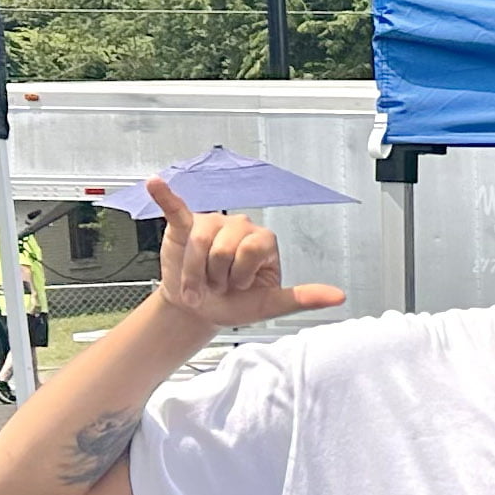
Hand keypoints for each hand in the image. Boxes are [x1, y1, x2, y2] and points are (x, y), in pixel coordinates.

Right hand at [148, 181, 342, 327]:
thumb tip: (338, 296)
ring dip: (194, 272)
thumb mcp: (271, 305)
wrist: (200, 310)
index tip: (239, 285)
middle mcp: (239, 227)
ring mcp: (211, 223)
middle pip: (224, 247)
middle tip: (218, 284)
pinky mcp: (184, 225)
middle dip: (217, 275)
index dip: (241, 273)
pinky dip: (165, 196)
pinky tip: (156, 183)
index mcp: (263, 242)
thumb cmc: (235, 304)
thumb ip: (303, 298)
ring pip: (199, 242)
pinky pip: (175, 208)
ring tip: (200, 280)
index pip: (252, 248)